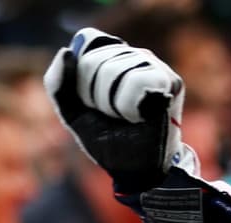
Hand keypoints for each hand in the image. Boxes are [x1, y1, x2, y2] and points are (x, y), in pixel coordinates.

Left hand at [46, 27, 230, 222]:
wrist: (134, 169)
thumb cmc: (107, 140)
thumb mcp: (73, 112)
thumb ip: (59, 85)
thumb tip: (65, 52)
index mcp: (113, 59)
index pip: (90, 46)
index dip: (84, 78)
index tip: (92, 103)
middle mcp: (136, 57)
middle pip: (97, 60)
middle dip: (94, 96)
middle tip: (110, 115)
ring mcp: (155, 67)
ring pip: (115, 69)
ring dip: (110, 103)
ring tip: (124, 117)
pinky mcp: (170, 82)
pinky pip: (136, 82)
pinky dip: (128, 107)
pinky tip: (138, 118)